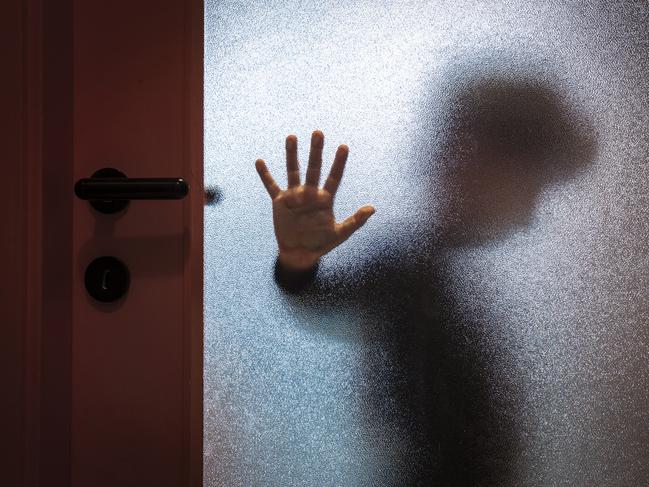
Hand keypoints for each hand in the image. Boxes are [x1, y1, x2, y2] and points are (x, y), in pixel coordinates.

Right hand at [256, 130, 375, 270]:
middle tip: (318, 133)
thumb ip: (355, 221)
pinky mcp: (280, 202)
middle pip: (314, 168)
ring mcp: (295, 196)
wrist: (300, 253)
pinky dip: (265, 175)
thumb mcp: (340, 233)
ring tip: (292, 137)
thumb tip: (372, 208)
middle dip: (316, 151)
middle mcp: (310, 193)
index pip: (334, 177)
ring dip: (292, 155)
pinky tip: (260, 161)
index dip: (339, 163)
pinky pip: (271, 186)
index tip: (344, 147)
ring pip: (293, 171)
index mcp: (325, 199)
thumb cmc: (321, 243)